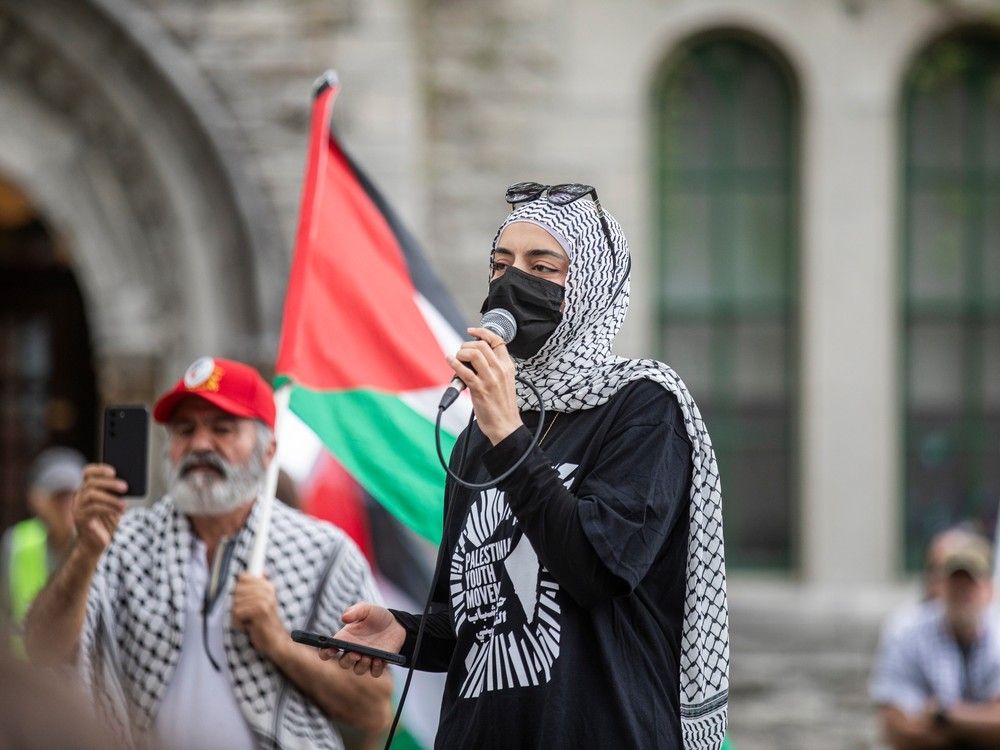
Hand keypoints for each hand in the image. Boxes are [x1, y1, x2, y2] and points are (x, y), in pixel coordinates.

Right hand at [73, 464, 126, 558]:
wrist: (96, 545)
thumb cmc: (106, 523)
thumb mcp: (114, 505)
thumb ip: (117, 494)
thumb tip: (128, 482)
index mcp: (87, 489)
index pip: (88, 473)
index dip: (100, 469)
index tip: (114, 471)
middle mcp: (79, 496)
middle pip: (91, 483)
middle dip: (109, 483)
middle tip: (125, 487)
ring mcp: (78, 508)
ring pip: (92, 495)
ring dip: (111, 498)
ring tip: (124, 505)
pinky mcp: (80, 519)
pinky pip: (93, 509)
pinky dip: (109, 508)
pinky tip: (119, 511)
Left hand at [231, 573, 285, 657]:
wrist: (276, 641)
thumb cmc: (265, 623)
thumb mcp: (263, 602)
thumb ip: (258, 588)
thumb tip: (255, 573)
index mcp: (268, 586)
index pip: (243, 577)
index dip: (239, 591)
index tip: (246, 602)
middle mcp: (267, 590)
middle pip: (236, 590)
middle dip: (237, 605)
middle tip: (248, 615)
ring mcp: (265, 599)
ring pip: (235, 602)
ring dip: (238, 616)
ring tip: (249, 621)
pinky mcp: (260, 610)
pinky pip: (237, 612)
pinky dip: (239, 623)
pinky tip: (249, 627)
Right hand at [319, 602, 405, 677]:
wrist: (397, 623)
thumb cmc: (377, 616)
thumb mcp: (367, 609)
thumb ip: (355, 611)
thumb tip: (344, 618)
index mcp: (345, 639)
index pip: (328, 651)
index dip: (325, 652)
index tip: (330, 649)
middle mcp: (353, 651)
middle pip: (343, 663)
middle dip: (347, 660)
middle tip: (355, 653)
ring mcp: (366, 658)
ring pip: (358, 670)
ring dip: (362, 665)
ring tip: (369, 656)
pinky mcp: (379, 663)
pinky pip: (374, 672)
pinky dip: (375, 668)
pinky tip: (379, 659)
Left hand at [449, 326, 521, 444]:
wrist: (506, 426)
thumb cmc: (503, 405)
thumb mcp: (505, 381)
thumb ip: (494, 368)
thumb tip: (474, 356)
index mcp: (508, 366)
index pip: (498, 340)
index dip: (483, 332)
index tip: (472, 331)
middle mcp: (500, 370)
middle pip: (482, 345)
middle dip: (467, 345)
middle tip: (461, 352)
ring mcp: (490, 379)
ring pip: (473, 354)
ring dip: (460, 353)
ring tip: (457, 359)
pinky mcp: (480, 389)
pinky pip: (464, 371)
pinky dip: (454, 363)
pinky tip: (450, 362)